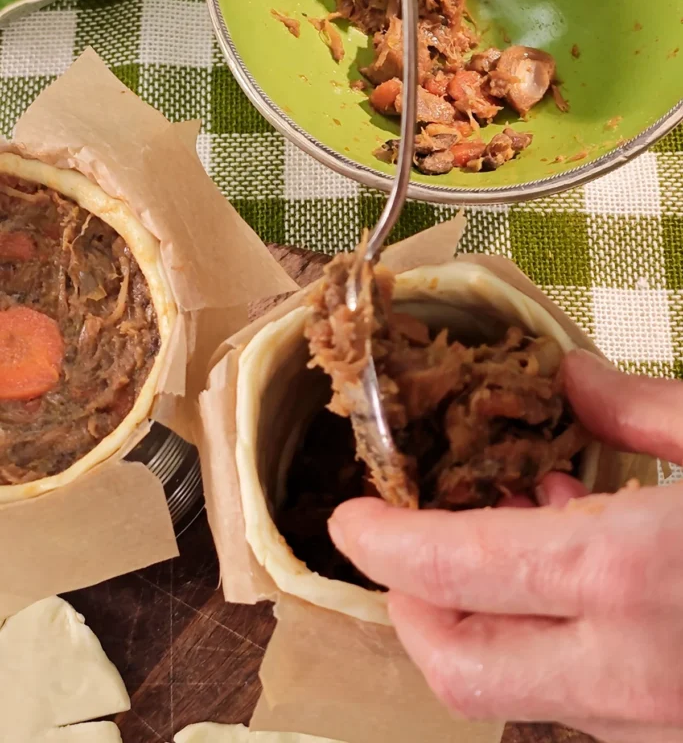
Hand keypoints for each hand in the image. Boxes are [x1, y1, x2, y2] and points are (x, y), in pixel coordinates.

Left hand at [329, 352, 682, 742]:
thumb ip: (641, 409)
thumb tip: (571, 379)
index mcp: (624, 575)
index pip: (454, 571)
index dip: (384, 544)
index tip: (352, 519)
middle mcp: (623, 670)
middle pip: (459, 669)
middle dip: (415, 607)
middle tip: (413, 544)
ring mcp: (651, 722)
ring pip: (516, 694)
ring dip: (484, 623)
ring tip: (514, 532)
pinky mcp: (674, 738)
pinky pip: (579, 703)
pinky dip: (550, 644)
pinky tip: (585, 576)